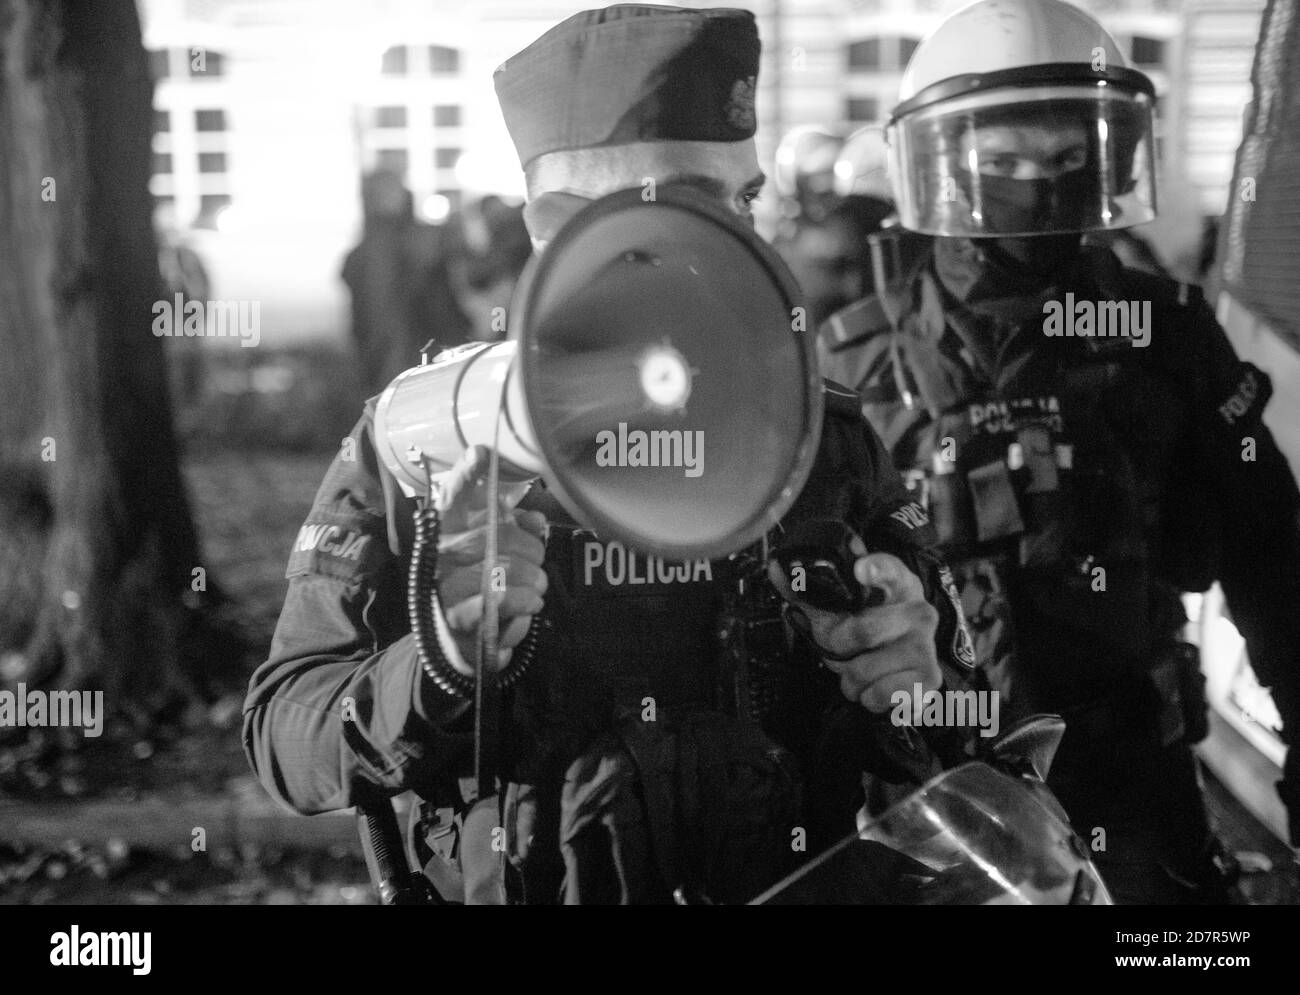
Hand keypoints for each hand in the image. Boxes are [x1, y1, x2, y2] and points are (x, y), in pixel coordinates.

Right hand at [435, 446, 548, 675]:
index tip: (482, 452)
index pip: (454, 495)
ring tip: (536, 585)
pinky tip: (530, 602)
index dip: (468, 473)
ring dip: (533, 577)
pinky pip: (503, 600)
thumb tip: (537, 520)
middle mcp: (442, 552)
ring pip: (504, 567)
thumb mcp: (502, 549)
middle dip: (530, 548)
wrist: (467, 638)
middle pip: (496, 534)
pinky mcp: (460, 616)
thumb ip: (519, 528)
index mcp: (450, 528)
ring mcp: (447, 585)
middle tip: (538, 561)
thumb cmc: (485, 582)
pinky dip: (526, 601)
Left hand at [768, 541, 939, 711]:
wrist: (901, 664)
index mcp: (896, 584)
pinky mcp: (928, 679)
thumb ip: (806, 589)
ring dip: (851, 678)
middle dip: (838, 648)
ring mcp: (925, 645)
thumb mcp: (836, 607)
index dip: (874, 568)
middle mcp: (918, 611)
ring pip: (864, 671)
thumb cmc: (866, 627)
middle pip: (862, 632)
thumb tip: (775, 568)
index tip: (859, 569)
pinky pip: (878, 695)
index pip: (889, 570)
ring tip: (861, 668)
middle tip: (842, 648)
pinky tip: (877, 685)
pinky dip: (868, 697)